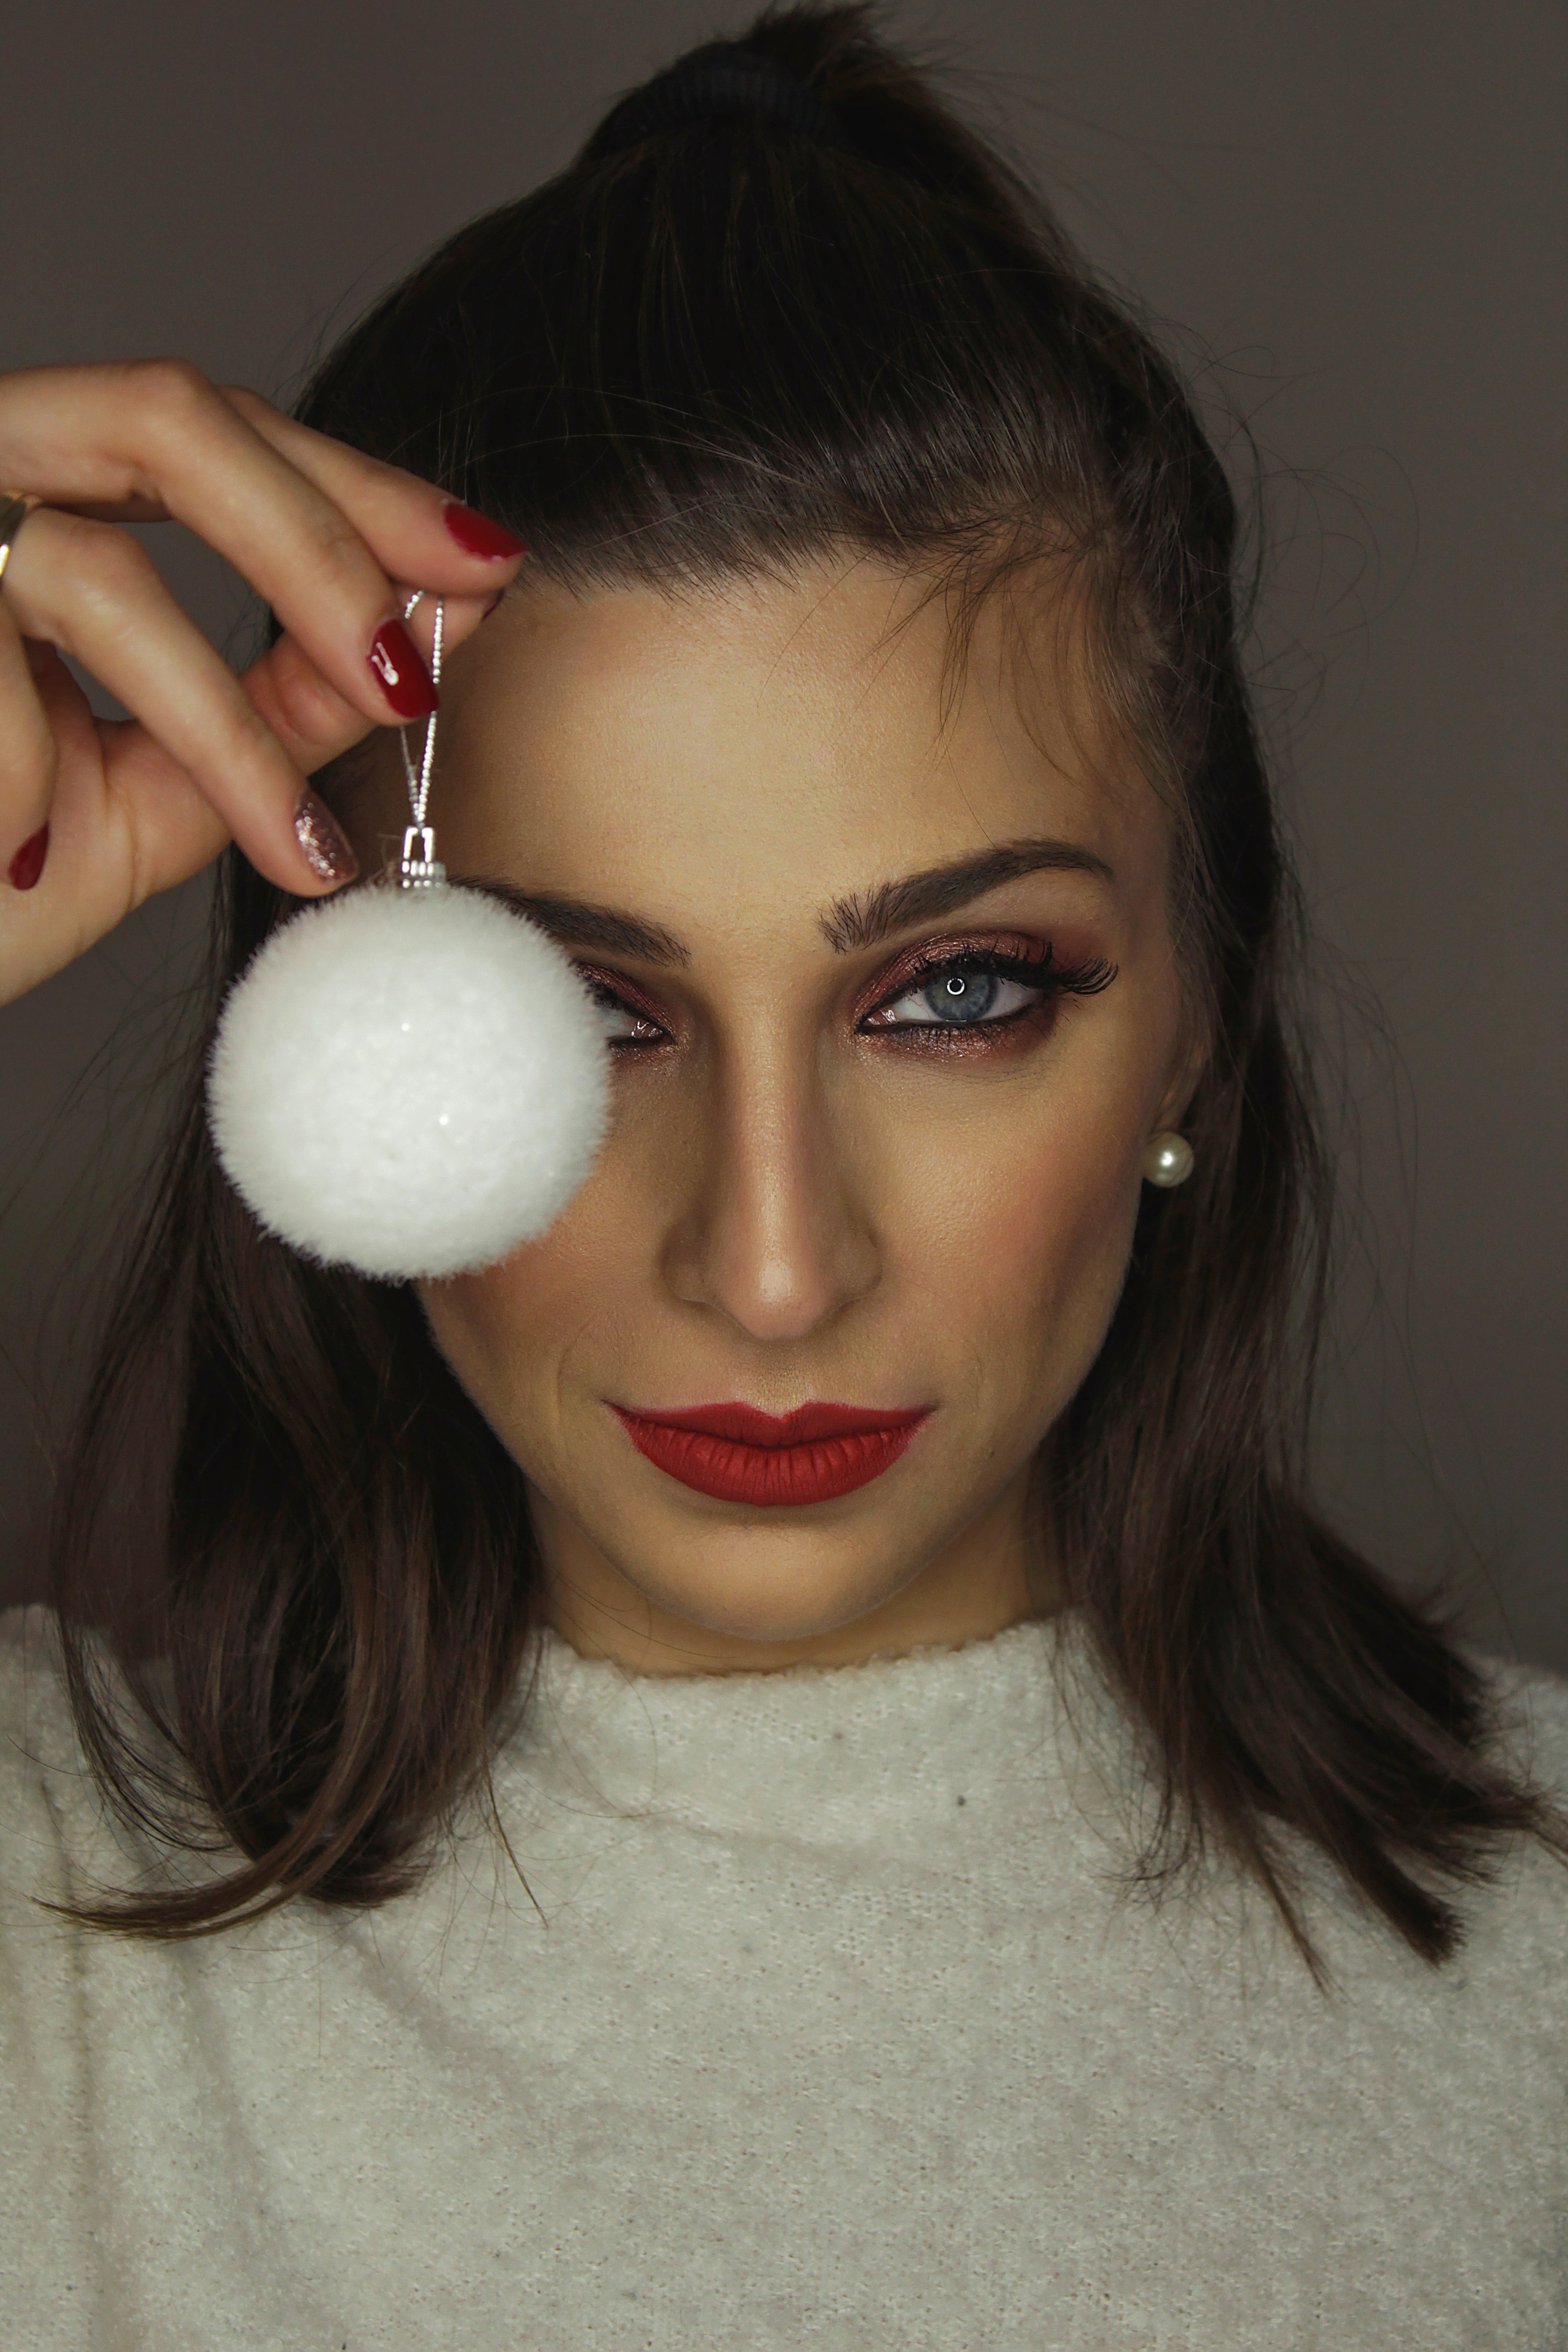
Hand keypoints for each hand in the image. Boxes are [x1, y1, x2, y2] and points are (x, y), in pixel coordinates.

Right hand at [0, 359, 525, 1004]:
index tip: (483, 559)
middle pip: (168, 413)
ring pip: (100, 567)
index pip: (210, 431)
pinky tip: (35, 866)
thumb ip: (283, 699)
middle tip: (410, 677)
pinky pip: (7, 673)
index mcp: (32, 489)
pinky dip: (49, 783)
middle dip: (319, 546)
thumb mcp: (158, 790)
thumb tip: (438, 619)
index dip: (354, 483)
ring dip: (229, 729)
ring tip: (295, 853)